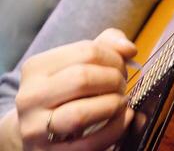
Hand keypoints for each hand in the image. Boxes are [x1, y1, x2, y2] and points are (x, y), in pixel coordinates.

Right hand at [14, 28, 136, 150]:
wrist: (39, 129)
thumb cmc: (67, 91)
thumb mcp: (79, 63)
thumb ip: (106, 46)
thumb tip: (129, 48)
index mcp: (37, 68)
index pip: (87, 51)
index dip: (115, 58)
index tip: (121, 67)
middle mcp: (31, 97)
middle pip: (84, 79)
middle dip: (115, 80)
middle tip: (122, 85)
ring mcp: (37, 129)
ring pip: (81, 113)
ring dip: (113, 105)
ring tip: (122, 102)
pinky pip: (91, 143)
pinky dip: (116, 129)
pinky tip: (124, 118)